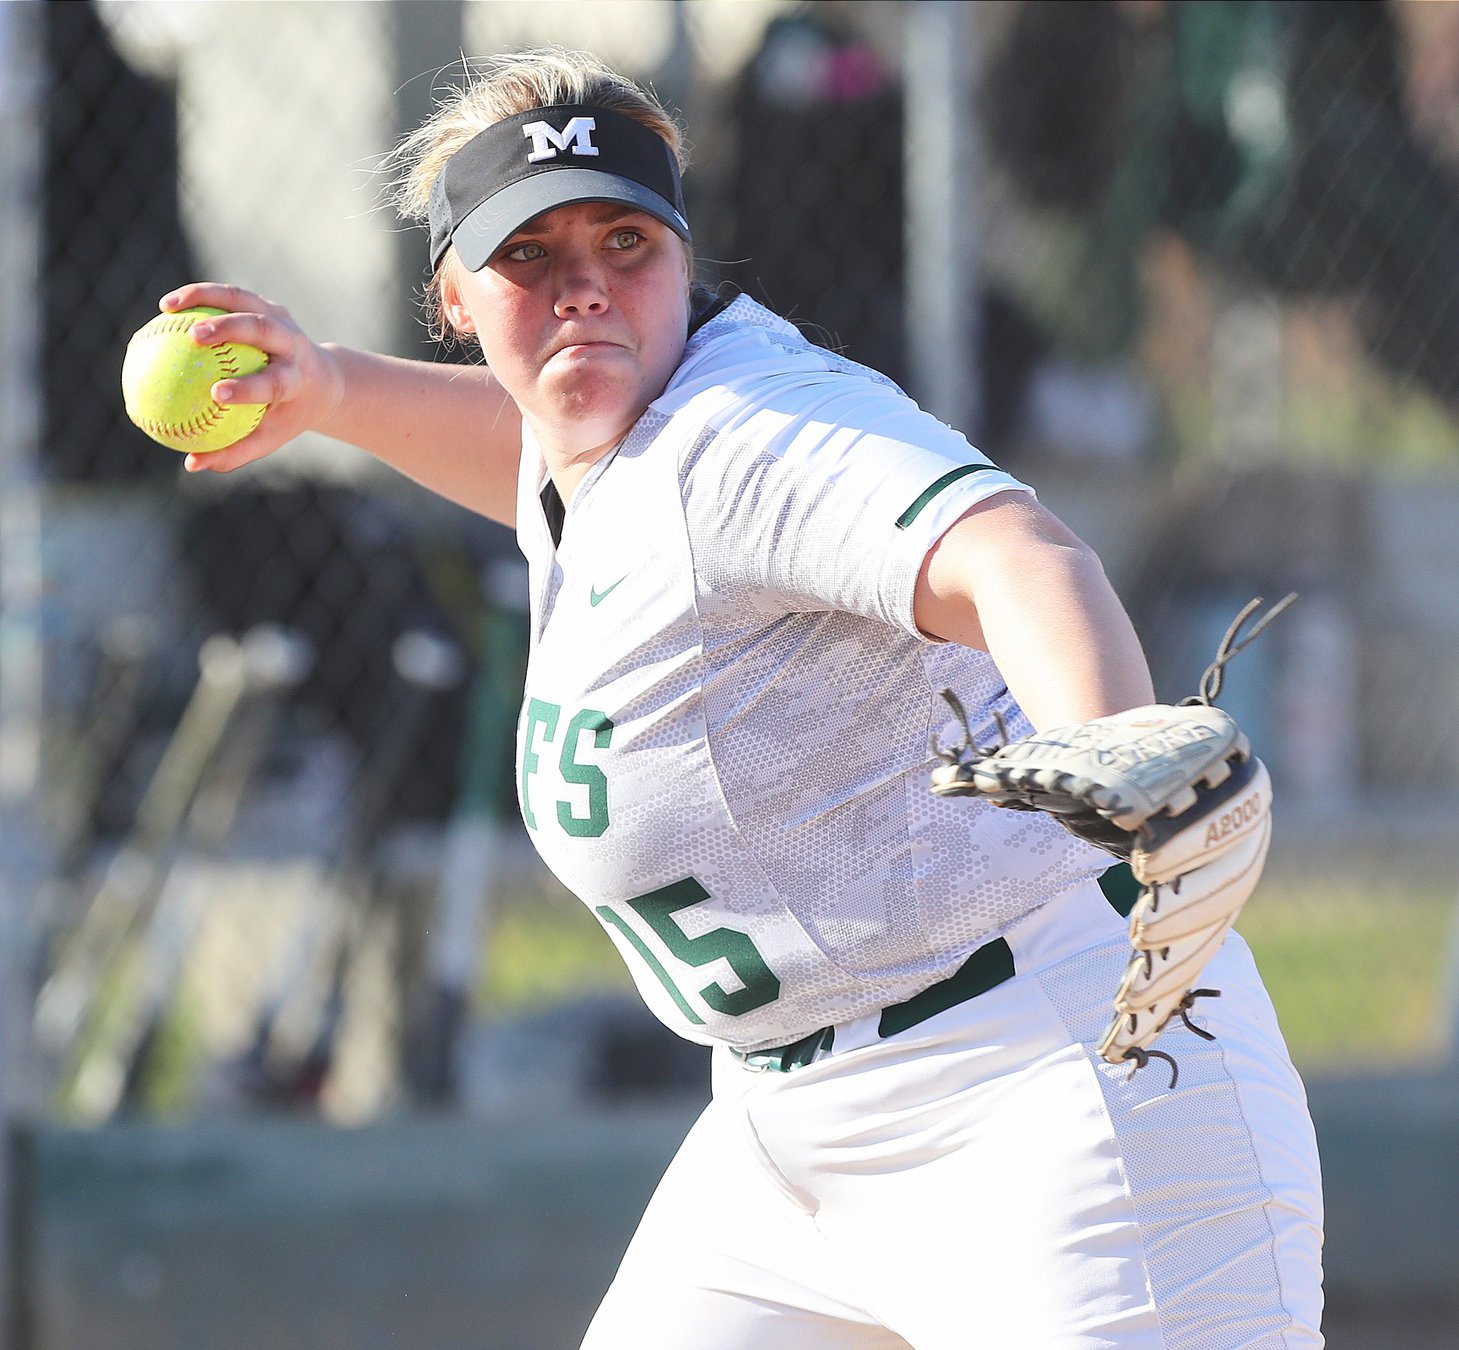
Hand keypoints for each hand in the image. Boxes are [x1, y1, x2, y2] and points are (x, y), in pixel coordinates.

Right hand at [157, 283, 346, 473]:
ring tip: (167, 307)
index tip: (216, 393)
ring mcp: (283, 320)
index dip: (248, 387)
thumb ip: (233, 451)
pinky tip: (168, 306)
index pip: (275, 382)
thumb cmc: (286, 416)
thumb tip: (190, 464)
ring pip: (245, 300)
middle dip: (230, 329)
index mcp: (297, 380)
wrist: (322, 381)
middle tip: (193, 337)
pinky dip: (201, 295)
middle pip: (263, 329)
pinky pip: (231, 295)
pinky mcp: (269, 306)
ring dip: (206, 298)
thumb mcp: (268, 436)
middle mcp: (293, 345)